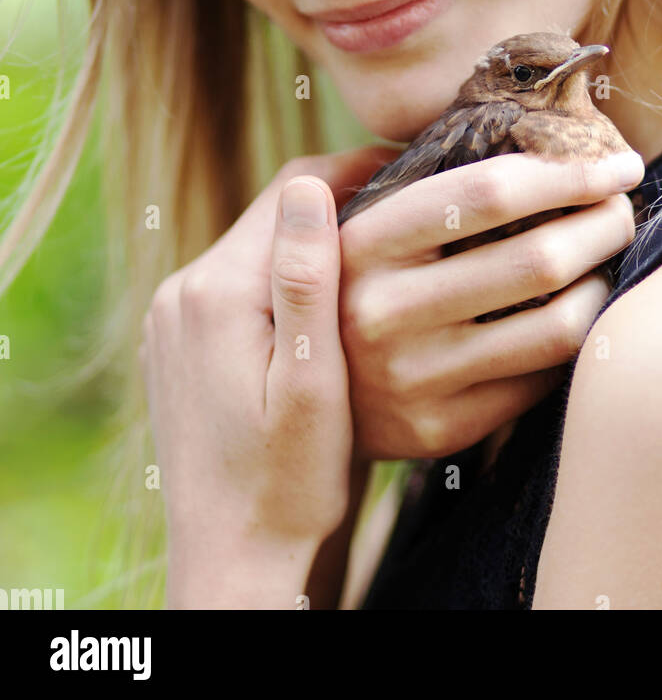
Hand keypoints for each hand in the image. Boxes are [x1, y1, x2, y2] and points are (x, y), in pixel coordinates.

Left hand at [139, 145, 396, 607]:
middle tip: (411, 212)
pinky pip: (240, 285)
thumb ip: (307, 283)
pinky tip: (330, 307)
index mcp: (216, 293)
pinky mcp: (180, 344)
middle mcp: (182, 293)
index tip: (418, 166)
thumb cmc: (287, 485)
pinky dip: (284, 280)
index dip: (358, 169)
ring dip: (312, 244)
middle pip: (272, 215)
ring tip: (381, 254)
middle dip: (340, 204)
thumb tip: (312, 187)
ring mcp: (174, 320)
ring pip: (257, 248)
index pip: (293, 189)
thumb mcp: (313, 386)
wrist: (231, 564)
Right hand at [338, 151, 643, 459]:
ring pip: (556, 326)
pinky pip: (542, 379)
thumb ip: (391, 168)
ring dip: (604, 284)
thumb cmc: (343, 282)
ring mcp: (413, 376)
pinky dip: (577, 339)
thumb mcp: (338, 218)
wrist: (297, 399)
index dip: (569, 172)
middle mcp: (383, 311)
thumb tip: (501, 124)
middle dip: (606, 224)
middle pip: (538, 258)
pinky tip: (580, 315)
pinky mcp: (441, 428)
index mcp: (364, 241)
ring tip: (609, 261)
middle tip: (624, 209)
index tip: (617, 163)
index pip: (490, 191)